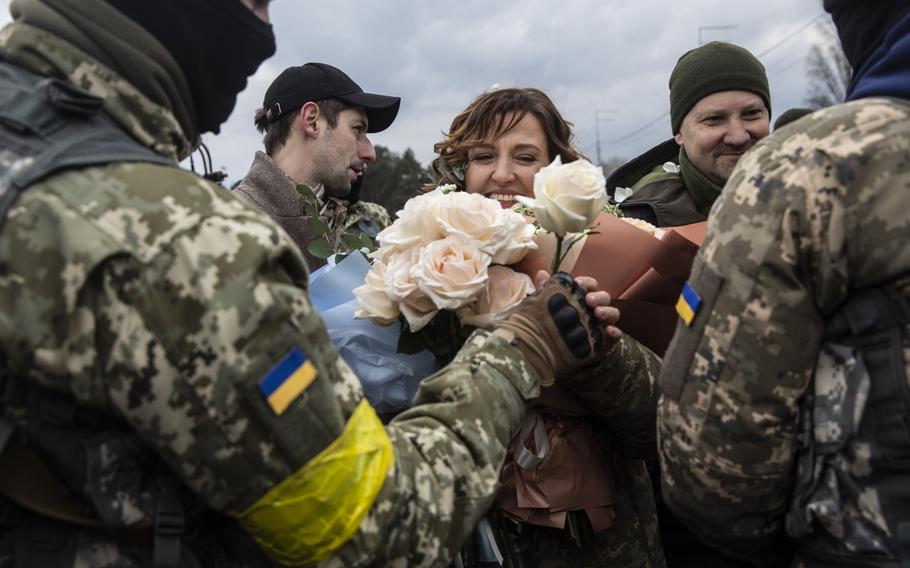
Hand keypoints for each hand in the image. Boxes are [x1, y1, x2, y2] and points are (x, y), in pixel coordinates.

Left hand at [494, 271, 604, 385]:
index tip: (577, 283)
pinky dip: (615, 332)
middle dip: (597, 297)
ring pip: (613, 313)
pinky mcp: (605, 341)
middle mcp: (594, 309)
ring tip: (598, 313)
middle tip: (588, 300)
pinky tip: (609, 331)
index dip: (585, 282)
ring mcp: (601, 324)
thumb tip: (541, 273)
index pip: (589, 285)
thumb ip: (545, 290)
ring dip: (607, 311)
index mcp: (582, 298)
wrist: (552, 353)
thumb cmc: (551, 324)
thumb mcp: (545, 307)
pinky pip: (616, 335)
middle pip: (603, 297)